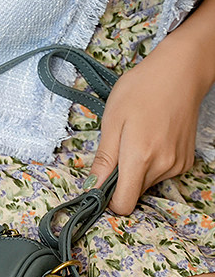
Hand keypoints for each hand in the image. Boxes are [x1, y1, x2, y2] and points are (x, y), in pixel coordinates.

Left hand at [86, 39, 212, 215]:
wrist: (179, 72)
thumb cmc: (140, 90)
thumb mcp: (111, 121)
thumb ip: (104, 160)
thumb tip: (92, 188)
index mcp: (140, 157)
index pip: (123, 204)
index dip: (107, 199)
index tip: (98, 184)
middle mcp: (163, 166)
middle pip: (133, 193)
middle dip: (119, 180)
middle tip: (116, 150)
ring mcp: (177, 165)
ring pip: (145, 184)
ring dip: (134, 170)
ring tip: (135, 139)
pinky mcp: (185, 161)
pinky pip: (160, 174)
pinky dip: (150, 164)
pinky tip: (150, 139)